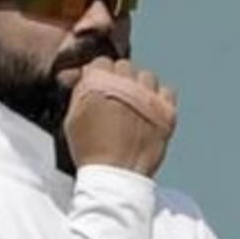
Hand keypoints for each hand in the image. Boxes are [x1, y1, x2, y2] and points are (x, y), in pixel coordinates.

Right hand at [64, 58, 176, 176]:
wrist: (115, 176)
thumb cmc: (90, 151)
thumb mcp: (72, 120)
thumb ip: (79, 93)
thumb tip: (85, 76)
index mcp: (98, 84)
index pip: (101, 62)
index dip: (100, 75)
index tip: (101, 87)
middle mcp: (125, 85)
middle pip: (124, 66)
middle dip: (119, 79)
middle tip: (117, 98)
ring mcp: (148, 97)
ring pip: (147, 76)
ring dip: (140, 86)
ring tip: (135, 105)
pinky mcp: (166, 111)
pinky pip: (167, 91)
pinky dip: (160, 98)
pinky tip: (151, 110)